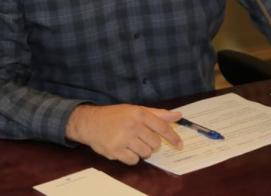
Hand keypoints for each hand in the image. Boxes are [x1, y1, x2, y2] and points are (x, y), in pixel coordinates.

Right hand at [65, 104, 182, 164]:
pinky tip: (124, 149)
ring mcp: (124, 138)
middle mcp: (133, 125)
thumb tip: (178, 115)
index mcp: (139, 113)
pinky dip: (132, 158)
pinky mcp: (116, 150)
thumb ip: (158, 114)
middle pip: (155, 144)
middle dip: (151, 144)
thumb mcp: (136, 110)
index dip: (173, 137)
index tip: (180, 145)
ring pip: (145, 153)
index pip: (162, 127)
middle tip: (141, 138)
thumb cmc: (115, 116)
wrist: (90, 122)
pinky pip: (134, 161)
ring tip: (131, 143)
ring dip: (141, 151)